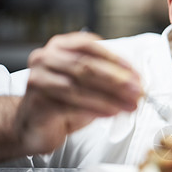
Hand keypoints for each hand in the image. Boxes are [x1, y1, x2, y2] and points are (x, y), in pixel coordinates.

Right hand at [15, 32, 142, 153]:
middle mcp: (46, 58)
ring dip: (111, 97)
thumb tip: (135, 83)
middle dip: (117, 80)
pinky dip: (96, 108)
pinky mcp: (38, 102)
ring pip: (81, 86)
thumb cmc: (63, 102)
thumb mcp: (87, 84)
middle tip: (137, 91)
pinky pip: (72, 104)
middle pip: (87, 66)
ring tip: (130, 105)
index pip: (91, 46)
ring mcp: (39, 79)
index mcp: (60, 46)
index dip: (116, 60)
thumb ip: (106, 78)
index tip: (136, 74)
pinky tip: (112, 113)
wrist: (34, 125)